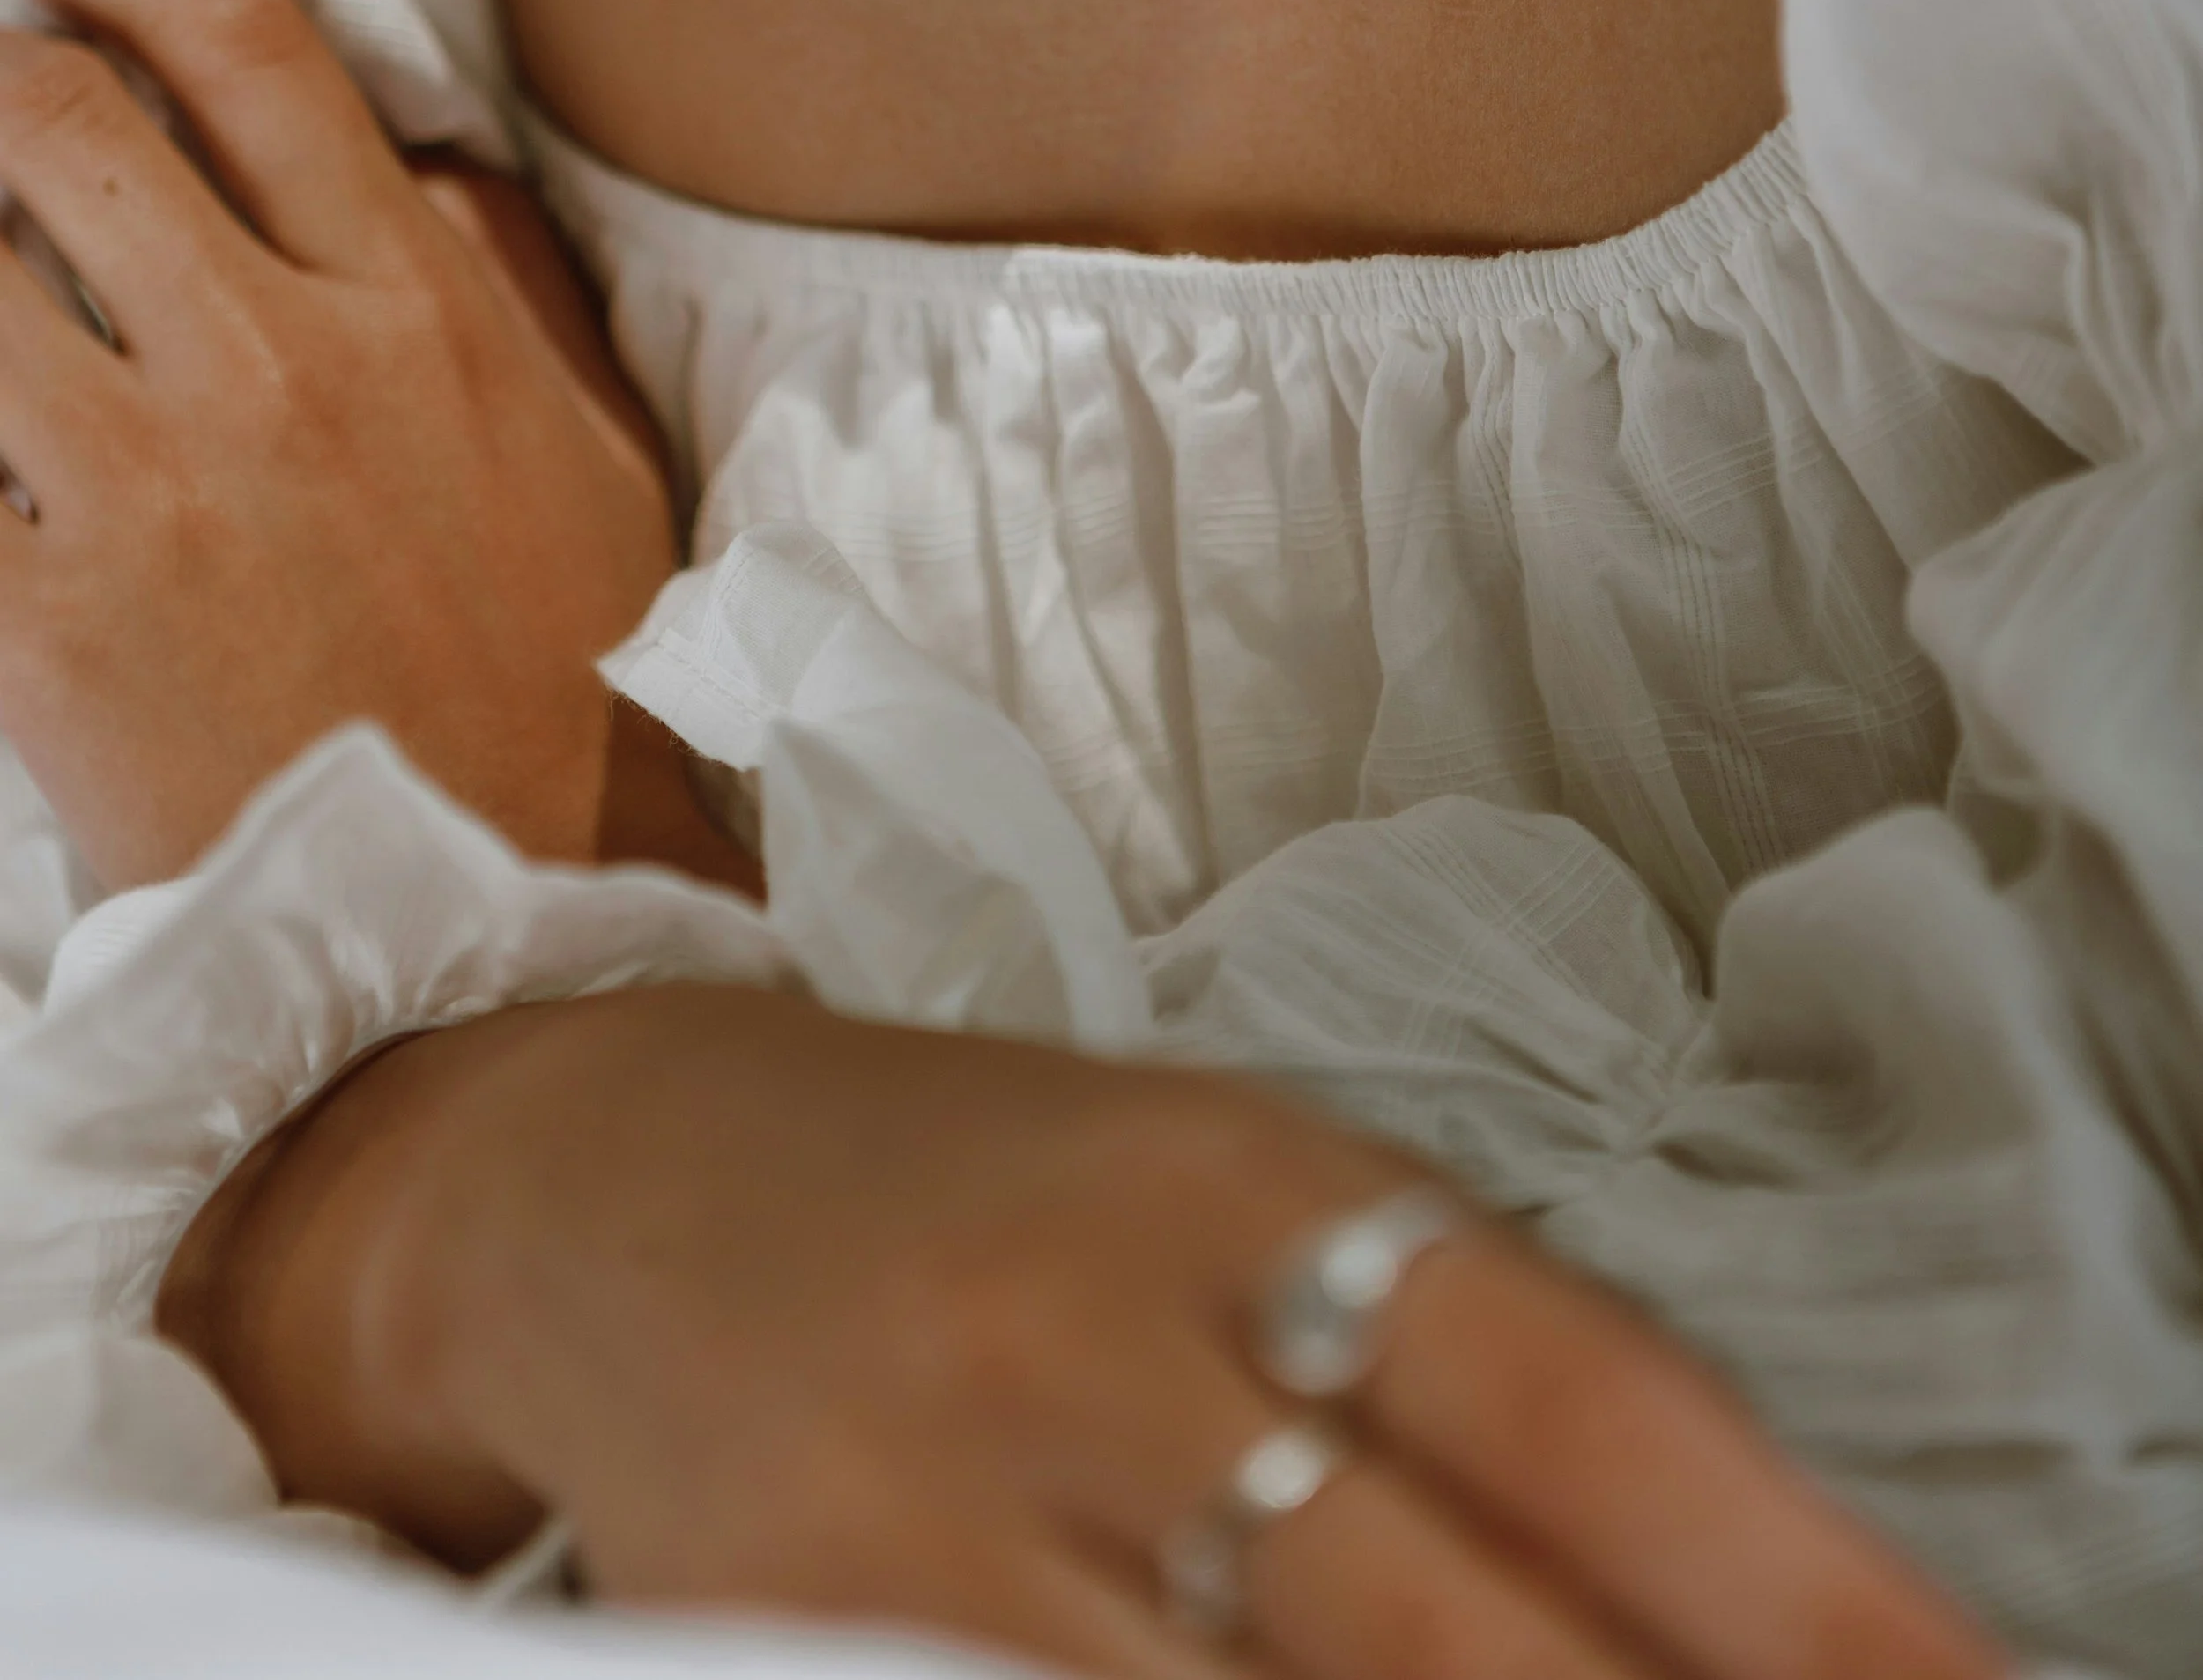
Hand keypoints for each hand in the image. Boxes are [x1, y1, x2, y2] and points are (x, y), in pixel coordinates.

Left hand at [0, 0, 677, 885]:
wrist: (496, 919)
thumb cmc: (561, 685)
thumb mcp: (593, 459)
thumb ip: (501, 287)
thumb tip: (413, 159)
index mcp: (418, 311)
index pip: (245, 46)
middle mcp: (279, 366)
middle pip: (53, 113)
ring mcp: (147, 492)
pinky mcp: (36, 625)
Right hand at [165, 986, 2003, 1679]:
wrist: (625, 1175)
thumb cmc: (966, 1174)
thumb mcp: (1207, 1170)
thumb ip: (1417, 1321)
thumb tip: (1691, 1520)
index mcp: (1244, 1173)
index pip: (1567, 1388)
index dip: (1785, 1573)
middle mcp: (1118, 1328)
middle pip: (1446, 1606)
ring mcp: (965, 1502)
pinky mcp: (830, 1623)